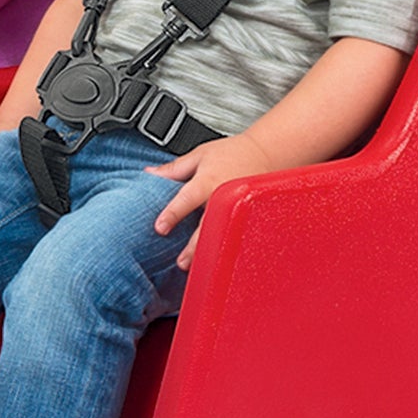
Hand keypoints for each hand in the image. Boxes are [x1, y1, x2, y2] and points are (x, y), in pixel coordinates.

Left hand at [151, 134, 265, 260]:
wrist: (267, 152)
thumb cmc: (235, 153)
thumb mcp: (200, 155)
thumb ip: (174, 169)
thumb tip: (150, 174)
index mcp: (208, 181)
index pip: (187, 199)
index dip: (173, 214)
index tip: (160, 228)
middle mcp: (223, 197)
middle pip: (207, 225)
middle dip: (194, 246)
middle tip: (181, 262)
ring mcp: (238, 209)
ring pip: (223, 235)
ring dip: (210, 252)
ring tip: (198, 265)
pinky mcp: (248, 216)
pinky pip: (236, 234)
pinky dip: (226, 246)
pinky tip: (218, 255)